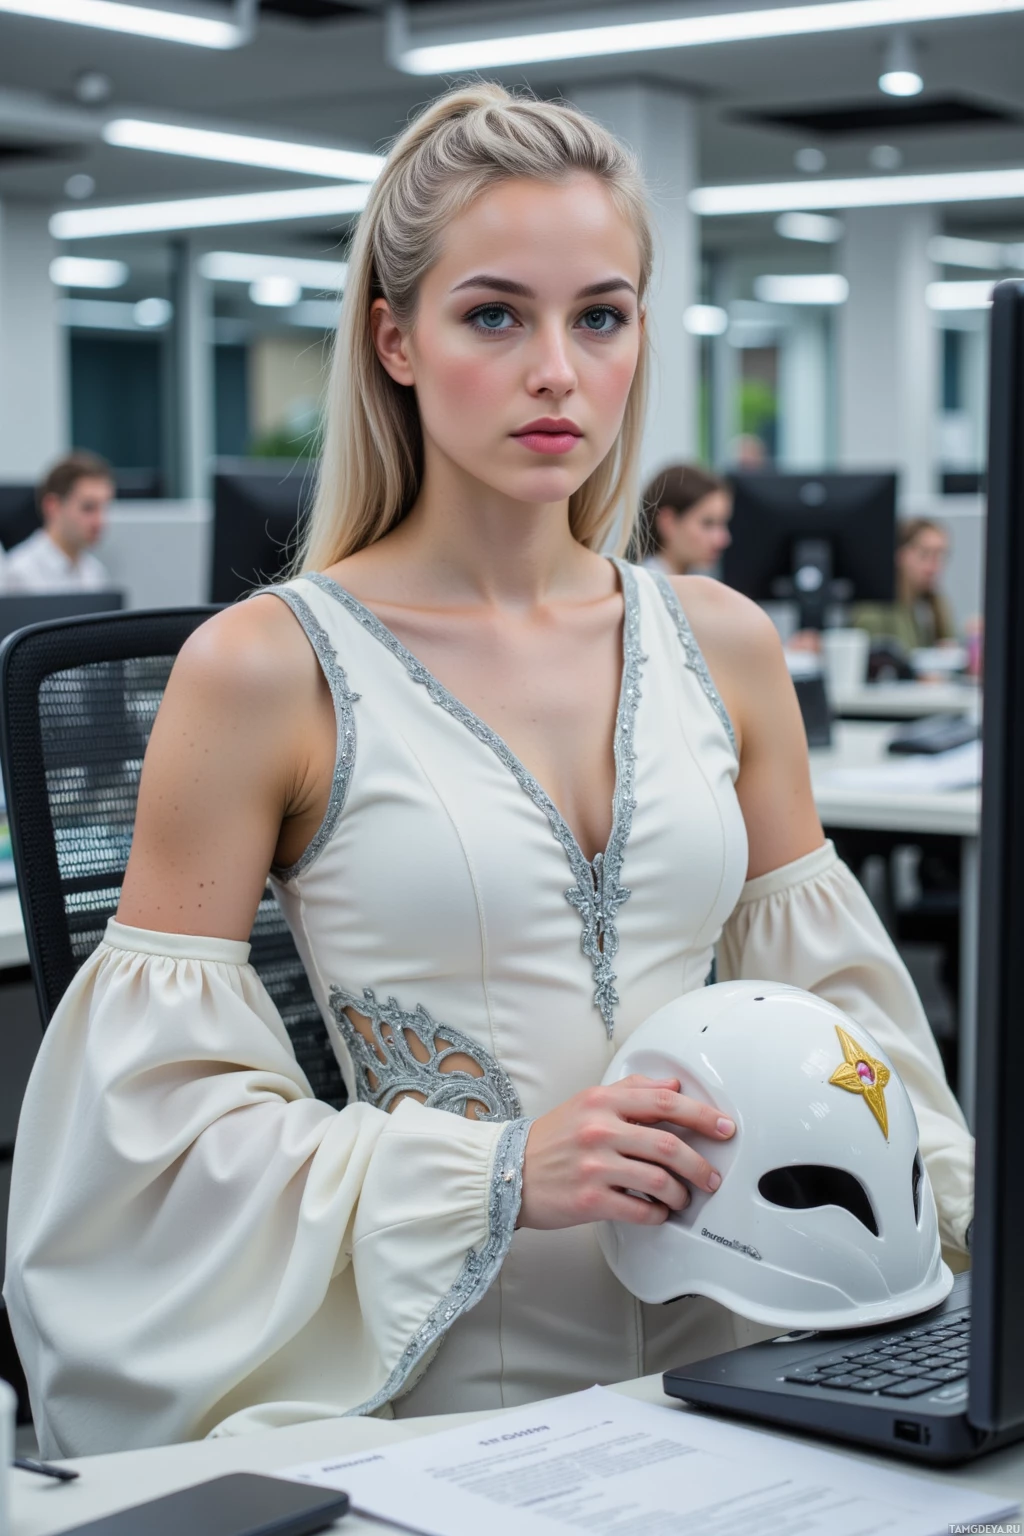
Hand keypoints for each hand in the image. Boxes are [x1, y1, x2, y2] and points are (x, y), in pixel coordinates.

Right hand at [518, 1076, 734, 1230]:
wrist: (508, 1171)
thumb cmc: (552, 1139)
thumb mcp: (587, 1102)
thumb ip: (631, 1090)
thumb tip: (674, 1086)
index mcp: (602, 1101)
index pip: (664, 1101)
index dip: (701, 1115)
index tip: (723, 1127)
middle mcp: (599, 1130)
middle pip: (669, 1144)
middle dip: (700, 1163)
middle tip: (711, 1175)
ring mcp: (595, 1166)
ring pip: (659, 1181)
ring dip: (680, 1194)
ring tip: (682, 1198)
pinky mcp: (590, 1199)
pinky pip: (639, 1210)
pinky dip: (657, 1215)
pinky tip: (658, 1214)